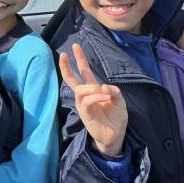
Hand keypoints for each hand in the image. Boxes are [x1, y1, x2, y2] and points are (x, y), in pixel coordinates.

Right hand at [59, 43, 127, 158]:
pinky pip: (86, 101)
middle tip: (63, 54)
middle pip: (71, 79)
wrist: (116, 135)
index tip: (75, 46)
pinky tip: (105, 97)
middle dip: (66, 66)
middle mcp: (86, 96)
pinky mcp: (85, 114)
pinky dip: (96, 97)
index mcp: (94, 89)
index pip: (84, 71)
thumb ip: (114, 91)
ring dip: (91, 88)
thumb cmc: (116, 118)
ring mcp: (84, 105)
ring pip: (80, 90)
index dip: (80, 59)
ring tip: (103, 92)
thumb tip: (103, 85)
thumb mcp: (120, 101)